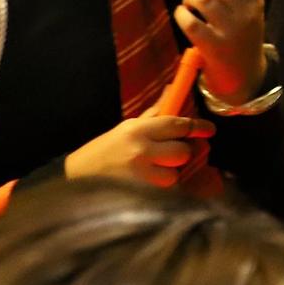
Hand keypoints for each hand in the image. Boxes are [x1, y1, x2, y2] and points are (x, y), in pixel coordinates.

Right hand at [63, 114, 213, 185]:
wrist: (73, 179)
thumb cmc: (104, 151)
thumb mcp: (127, 128)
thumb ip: (155, 113)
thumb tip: (174, 89)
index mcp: (137, 130)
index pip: (177, 124)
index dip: (197, 127)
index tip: (209, 130)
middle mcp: (140, 150)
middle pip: (181, 151)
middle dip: (179, 153)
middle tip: (167, 155)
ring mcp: (139, 175)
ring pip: (174, 174)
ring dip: (168, 174)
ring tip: (151, 173)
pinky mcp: (138, 195)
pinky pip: (164, 192)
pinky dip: (160, 190)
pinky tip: (146, 186)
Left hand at [174, 0, 266, 102]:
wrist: (245, 77)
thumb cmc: (242, 38)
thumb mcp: (250, 12)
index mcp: (256, 1)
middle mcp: (246, 13)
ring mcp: (230, 29)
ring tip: (188, 2)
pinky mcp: (213, 45)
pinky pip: (190, 22)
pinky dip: (180, 14)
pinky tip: (182, 15)